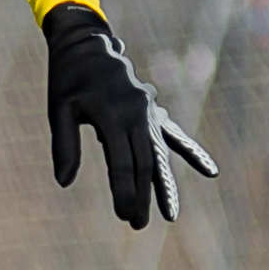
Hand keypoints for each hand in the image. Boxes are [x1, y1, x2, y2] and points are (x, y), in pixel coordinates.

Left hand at [44, 5, 218, 228]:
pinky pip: (173, 134)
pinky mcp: (151, 111)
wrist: (87, 45)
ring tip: (170, 215)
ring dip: (164, 184)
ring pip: (159, 154)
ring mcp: (147, 113)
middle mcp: (136, 116)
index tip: (125, 215)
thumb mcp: (59, 109)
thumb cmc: (68, 79)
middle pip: (144, 163)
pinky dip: (190, 152)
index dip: (125, 191)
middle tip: (138, 224)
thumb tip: (63, 182)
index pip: (123, 163)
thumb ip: (65, 145)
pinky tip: (209, 171)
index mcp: (112, 116)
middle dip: (143, 196)